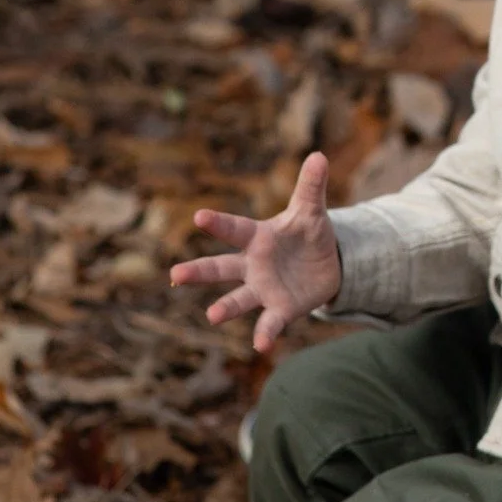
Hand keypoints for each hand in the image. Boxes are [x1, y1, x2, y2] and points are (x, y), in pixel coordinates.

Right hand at [170, 152, 340, 353]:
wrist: (326, 265)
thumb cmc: (308, 234)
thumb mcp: (311, 211)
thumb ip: (311, 186)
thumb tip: (319, 155)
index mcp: (258, 237)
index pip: (235, 229)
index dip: (218, 223)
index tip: (199, 216)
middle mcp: (252, 265)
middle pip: (221, 268)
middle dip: (199, 271)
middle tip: (175, 274)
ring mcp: (263, 289)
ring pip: (238, 299)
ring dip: (226, 307)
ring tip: (213, 316)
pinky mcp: (279, 308)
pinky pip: (269, 322)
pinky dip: (265, 333)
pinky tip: (261, 346)